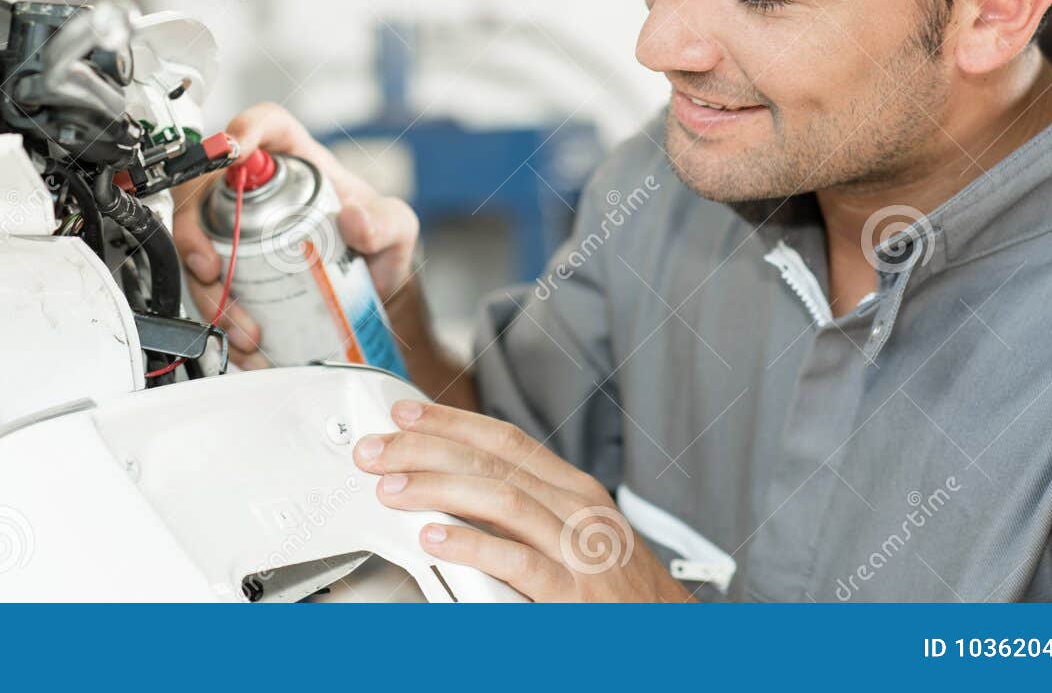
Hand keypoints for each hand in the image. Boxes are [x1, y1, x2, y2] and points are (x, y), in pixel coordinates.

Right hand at [170, 102, 419, 366]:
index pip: (267, 126)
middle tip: (211, 268)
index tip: (233, 151)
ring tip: (248, 329)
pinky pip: (210, 292)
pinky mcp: (235, 273)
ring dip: (210, 291)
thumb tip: (355, 219)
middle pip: (205, 192)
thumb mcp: (396, 228)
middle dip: (195, 233)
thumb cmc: (376, 244)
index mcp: (299, 163)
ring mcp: (241, 233)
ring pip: (197, 249)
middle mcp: (261, 192)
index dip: (243, 129)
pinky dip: (222, 322)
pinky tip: (250, 344)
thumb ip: (386, 221)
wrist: (372, 296)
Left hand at [353, 399, 688, 601]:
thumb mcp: (576, 537)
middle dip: (427, 449)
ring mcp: (580, 548)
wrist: (674, 638)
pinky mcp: (575, 594)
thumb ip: (524, 512)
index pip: (506, 439)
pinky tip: (434, 538)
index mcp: (575, 490)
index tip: (405, 413)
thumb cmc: (620, 595)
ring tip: (392, 488)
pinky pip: (516, 561)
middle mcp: (578, 509)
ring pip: (502, 498)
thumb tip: (457, 489)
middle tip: (377, 450)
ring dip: (438, 488)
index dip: (452, 421)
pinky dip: (470, 544)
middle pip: (494, 460)